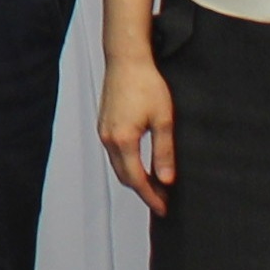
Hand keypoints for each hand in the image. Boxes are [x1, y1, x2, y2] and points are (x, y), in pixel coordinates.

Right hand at [98, 53, 174, 215]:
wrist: (126, 60)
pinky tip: (141, 163)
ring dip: (135, 177)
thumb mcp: (163, 120)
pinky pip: (114, 153)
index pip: (137, 179)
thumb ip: (164, 153)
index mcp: (123, 140)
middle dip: (143, 191)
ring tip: (155, 184)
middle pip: (124, 176)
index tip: (164, 209)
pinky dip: (127, 164)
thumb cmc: (146, 85)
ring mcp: (103, 131)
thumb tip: (166, 180)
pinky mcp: (104, 124)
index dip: (151, 197)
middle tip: (163, 200)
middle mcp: (108, 139)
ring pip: (118, 165)